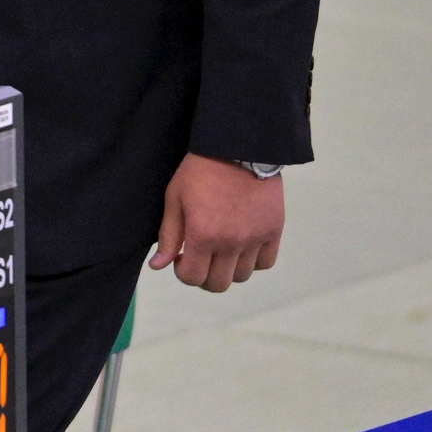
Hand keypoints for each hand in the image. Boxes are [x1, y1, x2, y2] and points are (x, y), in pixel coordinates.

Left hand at [148, 153, 283, 291]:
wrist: (238, 147)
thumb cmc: (200, 170)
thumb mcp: (175, 198)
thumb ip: (168, 235)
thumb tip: (158, 266)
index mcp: (203, 235)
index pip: (192, 277)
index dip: (183, 272)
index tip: (181, 257)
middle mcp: (231, 242)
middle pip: (218, 284)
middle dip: (204, 276)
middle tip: (200, 257)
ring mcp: (255, 238)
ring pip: (242, 276)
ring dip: (229, 269)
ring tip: (222, 249)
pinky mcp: (274, 230)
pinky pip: (266, 262)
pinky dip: (253, 261)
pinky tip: (242, 246)